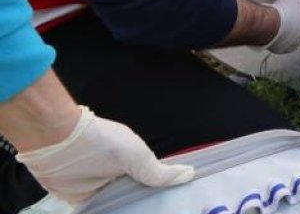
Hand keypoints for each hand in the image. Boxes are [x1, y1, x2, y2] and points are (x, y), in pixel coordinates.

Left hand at [16, 106, 193, 203]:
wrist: (59, 144)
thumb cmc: (103, 144)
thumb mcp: (137, 156)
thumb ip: (158, 171)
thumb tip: (189, 174)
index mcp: (134, 164)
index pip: (152, 183)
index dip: (161, 194)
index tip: (175, 206)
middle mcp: (119, 178)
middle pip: (136, 199)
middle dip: (145, 207)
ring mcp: (101, 191)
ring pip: (118, 208)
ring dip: (126, 212)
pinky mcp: (83, 202)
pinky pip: (98, 213)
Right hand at [265, 0, 299, 53]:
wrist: (269, 25)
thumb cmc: (285, 13)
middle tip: (299, 15)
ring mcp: (297, 44)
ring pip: (299, 37)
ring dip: (295, 30)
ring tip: (285, 21)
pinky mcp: (284, 49)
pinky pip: (287, 42)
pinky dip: (284, 37)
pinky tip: (278, 28)